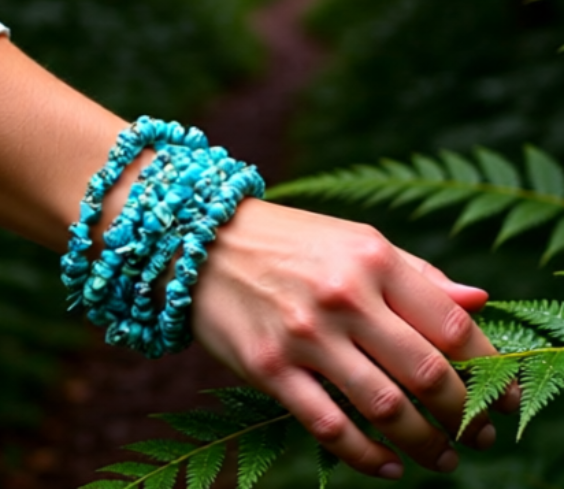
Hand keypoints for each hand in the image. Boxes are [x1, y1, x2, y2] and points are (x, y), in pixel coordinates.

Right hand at [192, 199, 506, 479]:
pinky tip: (387, 464)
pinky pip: (329, 427)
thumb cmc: (288, 241)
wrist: (200, 239)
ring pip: (384, 408)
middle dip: (464, 415)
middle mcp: (341, 294)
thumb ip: (416, 273)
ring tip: (441, 458)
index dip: (490, 370)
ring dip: (425, 444)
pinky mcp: (268, 367)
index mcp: (371, 258)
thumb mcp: (354, 240)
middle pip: (426, 373)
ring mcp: (303, 334)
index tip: (502, 398)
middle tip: (477, 435)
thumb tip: (479, 301)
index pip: (451, 324)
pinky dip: (367, 457)